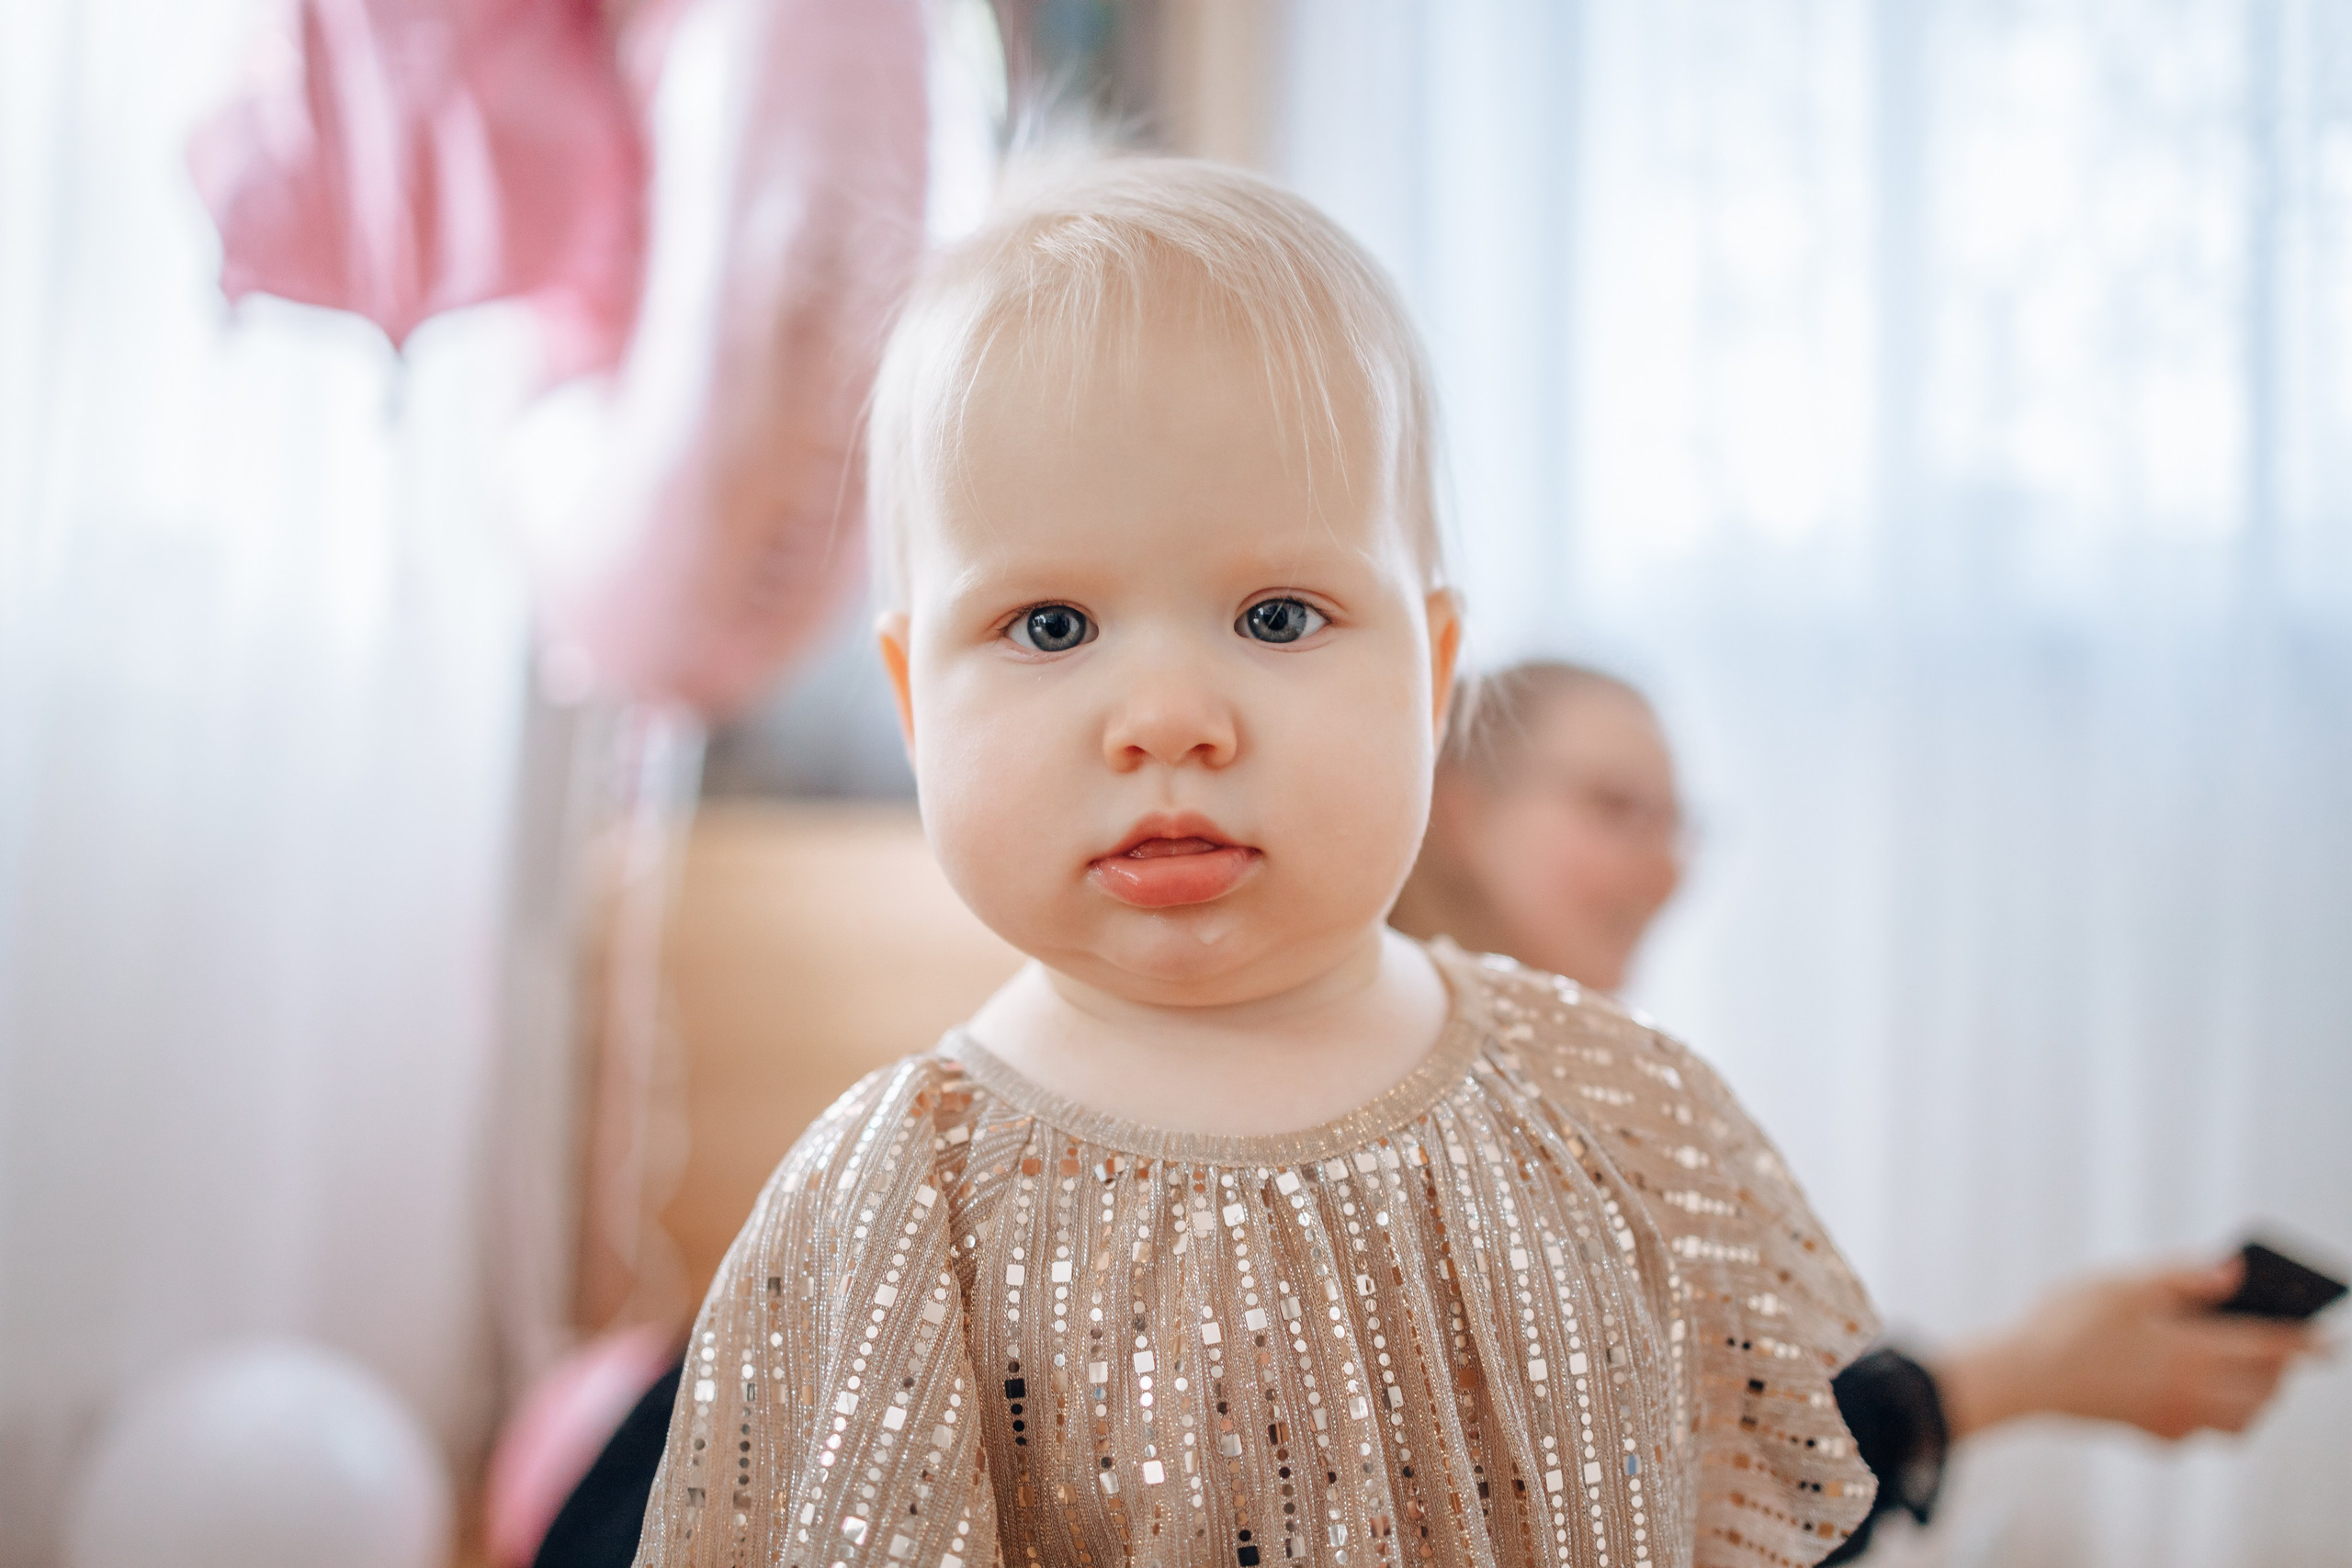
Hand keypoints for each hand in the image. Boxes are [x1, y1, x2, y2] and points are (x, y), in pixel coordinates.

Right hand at [1931, 1256, 2325, 1442]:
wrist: (2021, 1377)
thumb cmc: (2066, 1322)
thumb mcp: (2121, 1282)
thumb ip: (2181, 1276)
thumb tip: (2232, 1272)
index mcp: (2192, 1349)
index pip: (2270, 1347)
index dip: (2303, 1341)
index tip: (2329, 1341)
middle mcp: (2193, 1391)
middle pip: (2264, 1390)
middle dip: (2279, 1370)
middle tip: (2277, 1346)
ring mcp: (2172, 1417)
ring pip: (2242, 1420)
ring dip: (2256, 1398)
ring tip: (2247, 1373)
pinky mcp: (2150, 1432)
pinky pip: (2203, 1432)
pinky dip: (2216, 1417)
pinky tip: (2194, 1395)